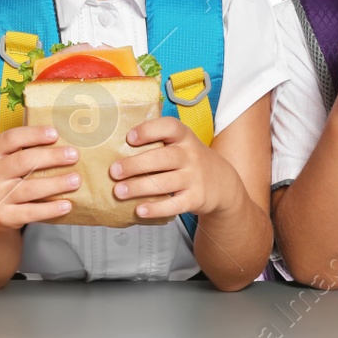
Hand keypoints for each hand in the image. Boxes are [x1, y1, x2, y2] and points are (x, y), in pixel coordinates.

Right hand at [0, 124, 78, 229]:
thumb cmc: (2, 178)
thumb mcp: (3, 160)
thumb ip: (24, 150)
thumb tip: (61, 142)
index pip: (11, 139)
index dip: (33, 134)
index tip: (55, 133)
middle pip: (23, 162)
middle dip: (51, 157)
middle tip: (73, 155)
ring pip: (29, 188)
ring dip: (56, 183)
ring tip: (75, 180)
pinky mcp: (5, 216)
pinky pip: (31, 212)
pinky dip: (50, 209)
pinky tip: (66, 204)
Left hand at [110, 117, 241, 220]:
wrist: (223, 183)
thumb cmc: (189, 160)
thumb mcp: (181, 143)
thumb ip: (157, 141)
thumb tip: (114, 145)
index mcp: (183, 137)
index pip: (169, 127)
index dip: (149, 130)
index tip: (129, 138)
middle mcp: (190, 155)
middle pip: (162, 158)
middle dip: (135, 165)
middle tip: (114, 171)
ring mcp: (194, 177)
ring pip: (164, 183)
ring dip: (139, 187)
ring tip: (119, 191)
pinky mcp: (196, 199)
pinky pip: (174, 204)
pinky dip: (156, 208)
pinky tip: (139, 210)